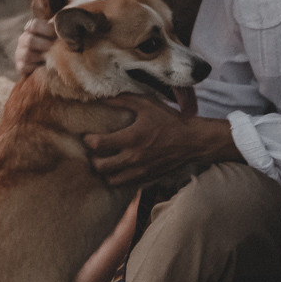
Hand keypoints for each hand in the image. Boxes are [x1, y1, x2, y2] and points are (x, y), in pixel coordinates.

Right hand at [14, 17, 55, 77]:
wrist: (47, 63)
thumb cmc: (54, 45)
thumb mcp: (56, 34)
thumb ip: (58, 28)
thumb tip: (65, 24)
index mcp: (31, 29)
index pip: (34, 24)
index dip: (47, 29)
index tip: (55, 35)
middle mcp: (23, 39)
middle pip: (30, 40)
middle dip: (45, 45)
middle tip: (54, 48)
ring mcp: (20, 53)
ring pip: (27, 54)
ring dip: (41, 57)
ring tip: (51, 58)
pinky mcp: (21, 66)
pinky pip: (25, 67)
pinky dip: (36, 67)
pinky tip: (44, 66)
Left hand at [84, 96, 239, 186]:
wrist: (192, 141)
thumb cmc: (169, 120)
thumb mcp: (147, 104)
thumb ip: (123, 100)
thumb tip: (102, 96)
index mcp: (131, 138)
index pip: (98, 145)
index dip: (87, 140)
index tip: (88, 136)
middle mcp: (134, 158)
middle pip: (100, 167)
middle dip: (92, 159)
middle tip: (95, 152)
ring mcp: (140, 171)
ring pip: (110, 181)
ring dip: (104, 172)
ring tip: (105, 162)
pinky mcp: (147, 179)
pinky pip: (125, 185)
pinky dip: (118, 178)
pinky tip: (119, 168)